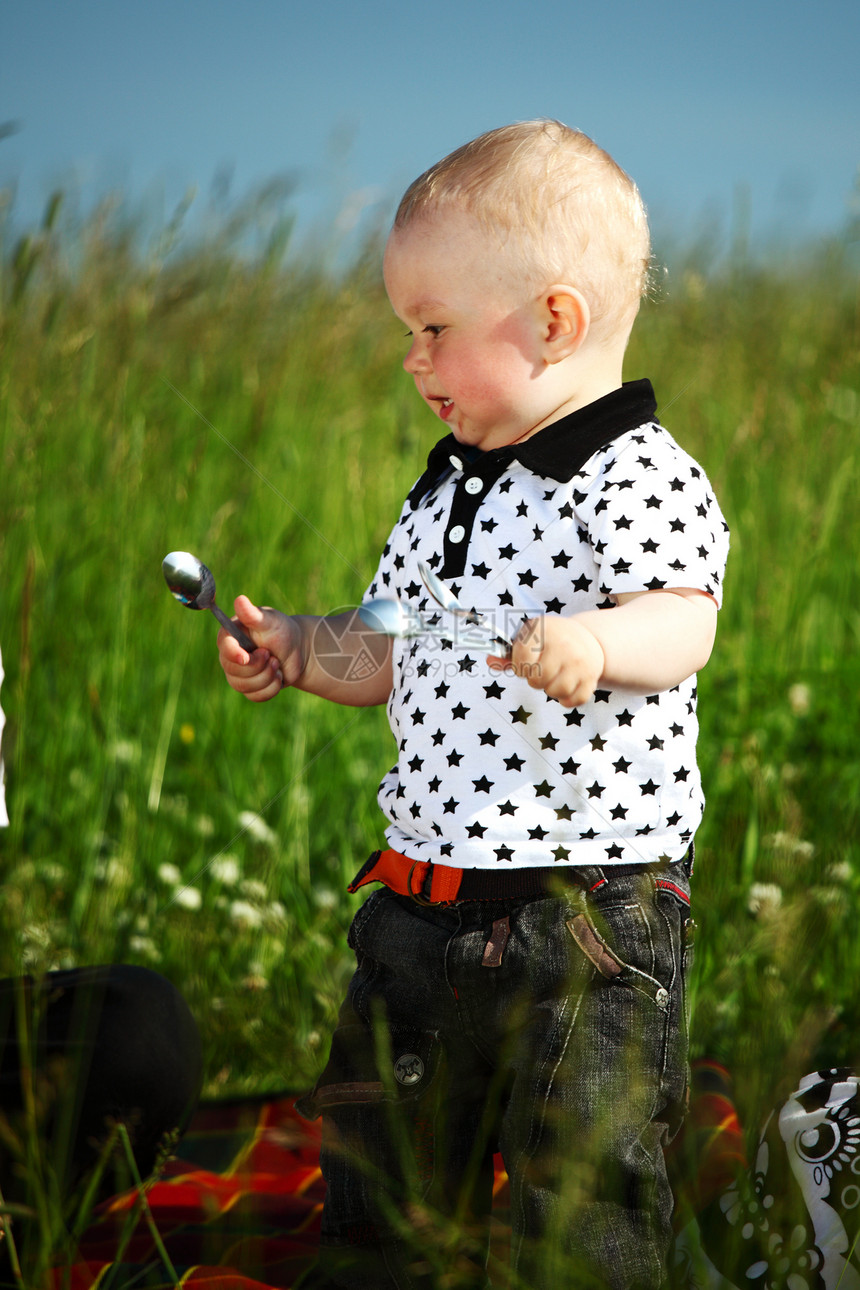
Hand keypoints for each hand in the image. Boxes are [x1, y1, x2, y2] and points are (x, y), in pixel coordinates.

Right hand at [217, 595, 302, 702]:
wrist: (297, 650)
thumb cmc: (281, 630)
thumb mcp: (270, 621)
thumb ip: (253, 614)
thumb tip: (240, 599)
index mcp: (230, 636)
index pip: (224, 648)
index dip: (234, 654)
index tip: (245, 657)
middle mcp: (229, 656)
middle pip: (235, 671)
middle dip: (259, 666)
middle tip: (272, 655)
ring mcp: (237, 674)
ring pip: (245, 686)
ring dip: (267, 677)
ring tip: (277, 664)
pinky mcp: (249, 688)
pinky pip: (255, 696)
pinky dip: (271, 688)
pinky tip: (278, 676)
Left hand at [489, 615, 604, 706]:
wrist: (590, 639)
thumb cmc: (553, 641)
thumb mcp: (531, 639)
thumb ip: (508, 654)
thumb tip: (490, 661)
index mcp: (544, 630)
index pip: (522, 660)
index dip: (520, 666)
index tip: (526, 663)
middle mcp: (564, 644)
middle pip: (537, 679)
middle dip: (534, 680)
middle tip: (542, 671)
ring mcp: (580, 662)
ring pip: (554, 692)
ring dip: (550, 690)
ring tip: (554, 677)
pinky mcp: (591, 678)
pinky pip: (572, 701)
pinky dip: (566, 699)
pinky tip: (567, 685)